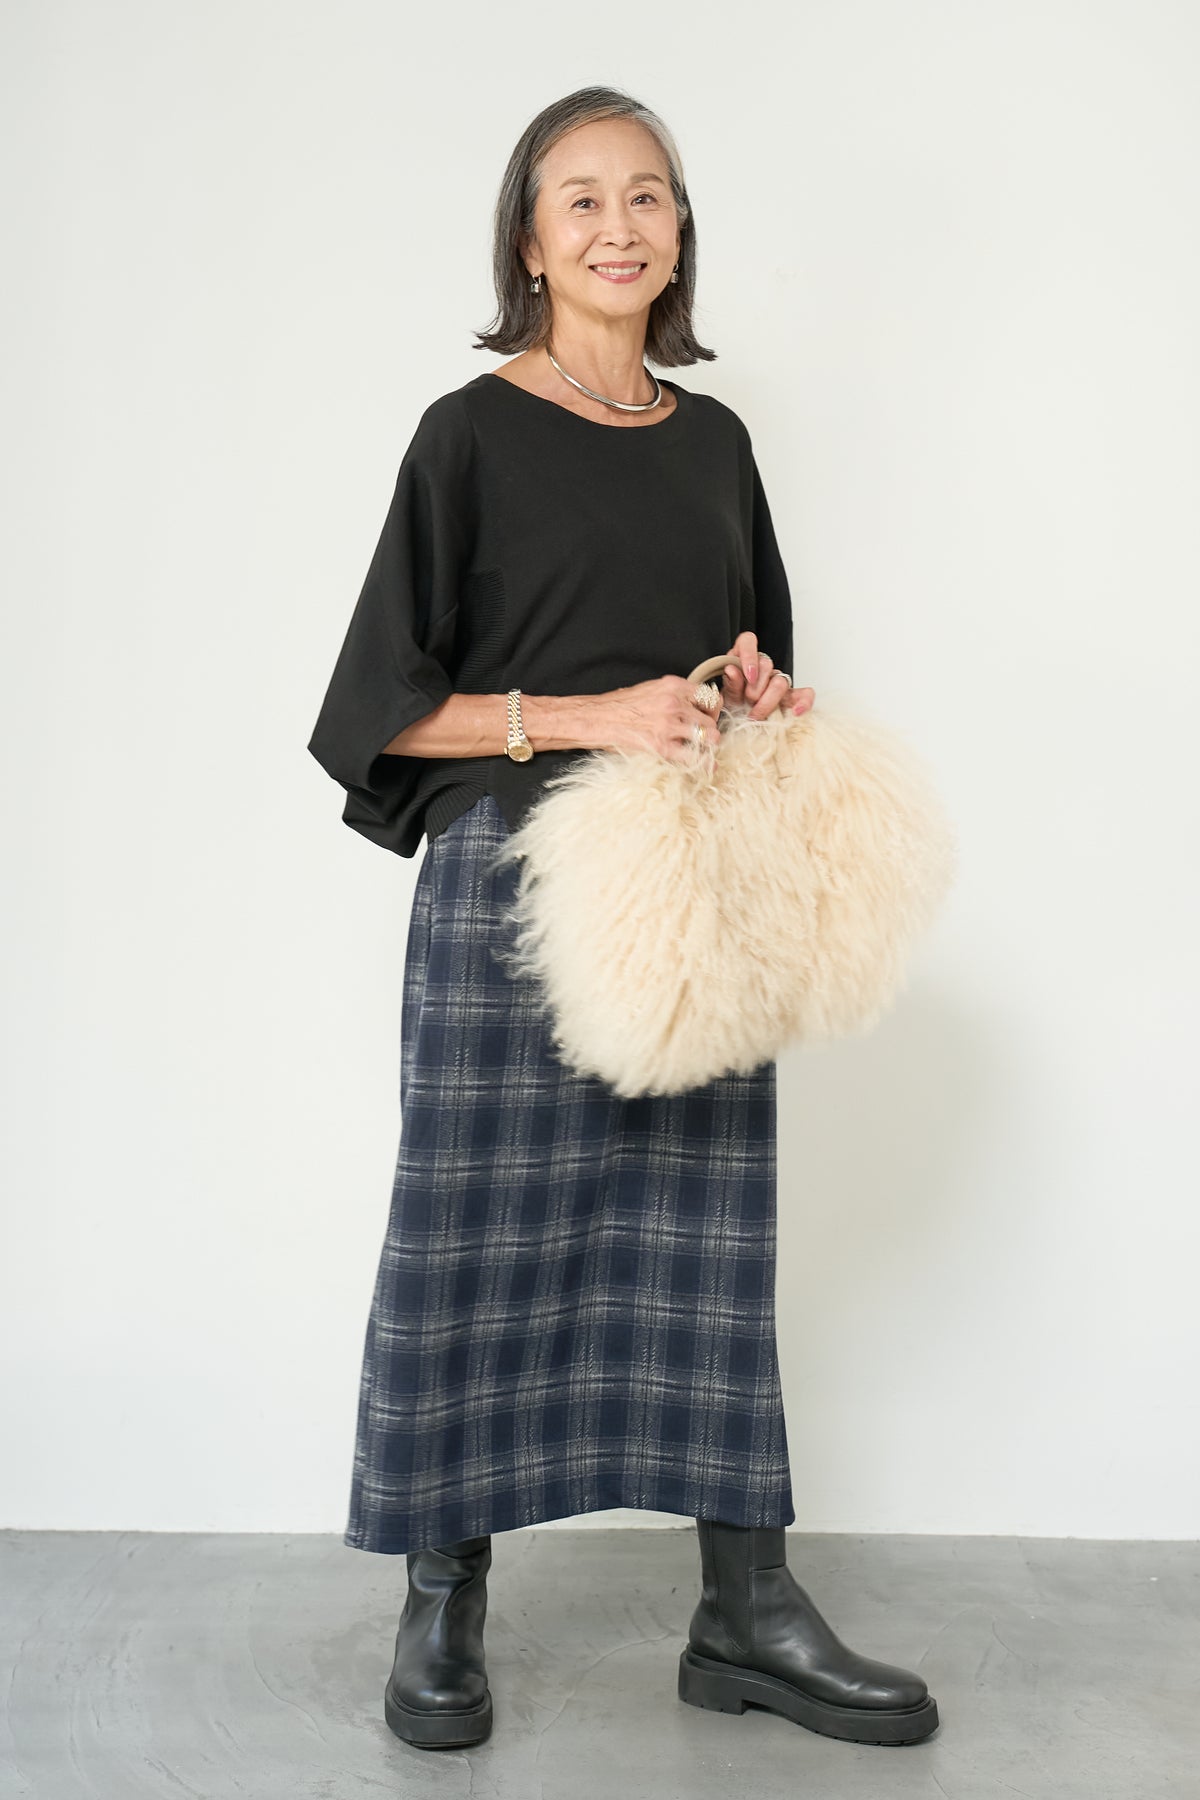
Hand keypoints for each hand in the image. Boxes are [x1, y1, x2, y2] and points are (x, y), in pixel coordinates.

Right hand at [594, 675, 723, 761]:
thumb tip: (691, 705)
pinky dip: (704, 764)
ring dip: (708, 745)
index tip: (707, 717)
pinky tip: (708, 767)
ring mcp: (670, 725)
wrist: (597, 718)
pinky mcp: (662, 746)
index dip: (712, 710)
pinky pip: (694, 757)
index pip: (709, 696)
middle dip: (711, 730)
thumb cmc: (619, 706)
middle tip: (703, 737)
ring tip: (701, 750)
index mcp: (673, 686)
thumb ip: (673, 695)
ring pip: (709, 737)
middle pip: (711, 719)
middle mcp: (675, 703)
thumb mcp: (650, 689)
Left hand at [720, 631, 814, 720]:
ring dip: (767, 701)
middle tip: (746, 703)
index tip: (748, 676)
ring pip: (781, 681)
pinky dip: (803, 703)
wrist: (738, 723)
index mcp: (742, 658)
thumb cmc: (731, 706)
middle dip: (754, 689)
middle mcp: (762, 665)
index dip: (749, 656)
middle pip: (766, 664)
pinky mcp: (791, 696)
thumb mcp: (725, 695)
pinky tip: (796, 712)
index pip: (748, 641)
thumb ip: (730, 683)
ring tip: (756, 715)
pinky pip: (805, 694)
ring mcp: (778, 680)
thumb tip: (732, 669)